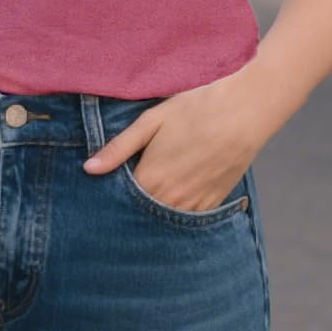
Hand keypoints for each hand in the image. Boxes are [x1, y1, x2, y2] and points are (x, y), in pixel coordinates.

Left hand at [81, 65, 265, 211]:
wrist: (243, 111)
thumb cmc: (195, 109)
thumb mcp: (152, 121)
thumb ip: (119, 148)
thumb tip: (88, 169)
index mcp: (150, 178)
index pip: (119, 202)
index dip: (110, 196)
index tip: (101, 191)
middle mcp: (170, 200)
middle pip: (140, 216)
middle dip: (129, 208)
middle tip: (124, 193)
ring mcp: (193, 206)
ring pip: (164, 221)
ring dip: (153, 213)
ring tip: (150, 192)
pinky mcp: (212, 204)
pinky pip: (187, 220)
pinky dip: (176, 214)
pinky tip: (172, 197)